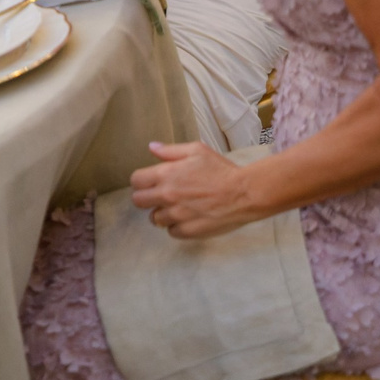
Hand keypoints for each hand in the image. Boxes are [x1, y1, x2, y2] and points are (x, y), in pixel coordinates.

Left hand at [130, 141, 261, 238]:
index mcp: (166, 174)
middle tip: (161, 197)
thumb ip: (171, 150)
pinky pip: (171, 232)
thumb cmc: (221, 170)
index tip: (150, 182)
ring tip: (178, 208)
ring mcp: (176, 215)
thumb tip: (151, 147)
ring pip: (154, 219)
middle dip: (146, 198)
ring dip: (162, 214)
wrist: (243, 193)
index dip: (141, 181)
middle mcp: (166, 195)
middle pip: (138, 201)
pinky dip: (177, 227)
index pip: (135, 181)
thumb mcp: (197, 151)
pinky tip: (188, 219)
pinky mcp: (187, 231)